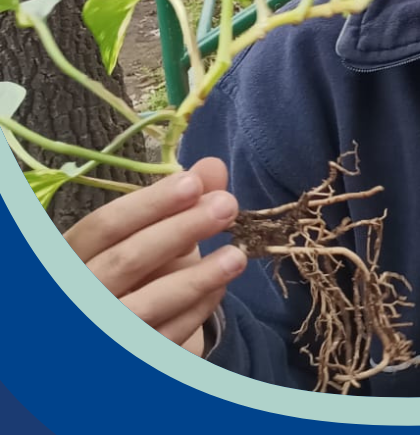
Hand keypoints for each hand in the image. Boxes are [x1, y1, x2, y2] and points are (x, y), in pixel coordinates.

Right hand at [64, 158, 246, 354]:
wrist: (127, 329)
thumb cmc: (139, 269)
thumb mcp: (152, 232)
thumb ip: (179, 200)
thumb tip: (214, 167)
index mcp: (70, 255)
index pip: (104, 226)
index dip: (149, 204)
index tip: (194, 184)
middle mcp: (75, 296)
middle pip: (126, 260)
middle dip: (180, 230)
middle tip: (227, 206)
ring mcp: (98, 333)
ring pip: (145, 305)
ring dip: (197, 277)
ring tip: (237, 255)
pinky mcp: (126, 363)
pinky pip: (165, 337)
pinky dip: (196, 311)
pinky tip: (221, 287)